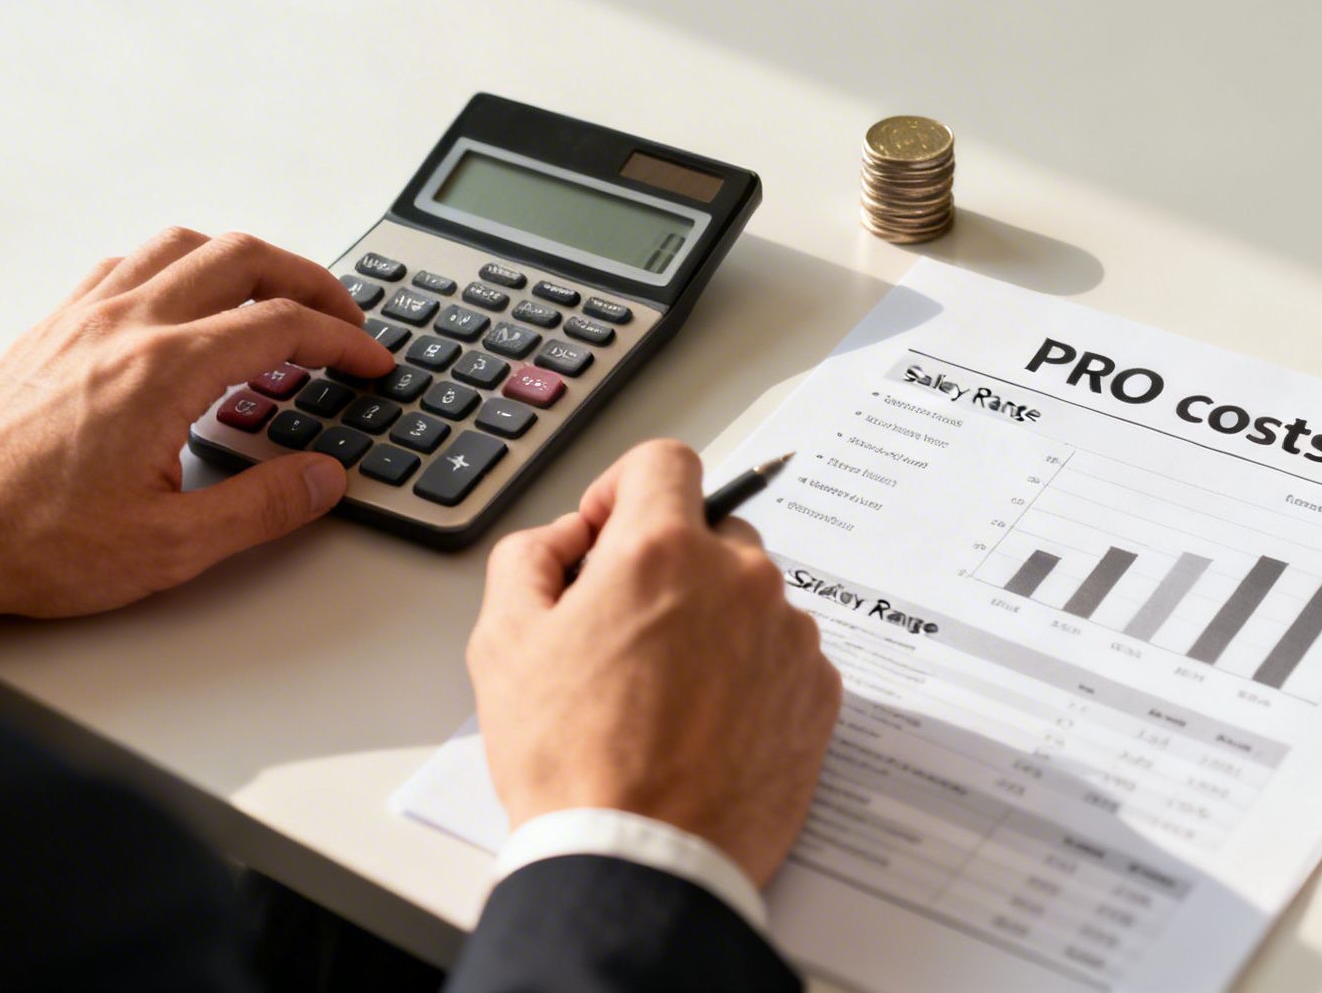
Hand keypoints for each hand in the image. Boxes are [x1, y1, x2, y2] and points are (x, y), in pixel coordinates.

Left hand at [0, 228, 393, 635]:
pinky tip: (187, 308)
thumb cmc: (33, 542)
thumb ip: (263, 506)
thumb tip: (324, 477)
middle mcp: (125, 324)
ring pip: (183, 246)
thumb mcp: (172, 547)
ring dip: (245, 262)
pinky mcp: (51, 327)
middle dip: (310, 281)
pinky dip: (179, 269)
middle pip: (243, 258)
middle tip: (343, 319)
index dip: (344, 339)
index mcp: (164, 370)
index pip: (282, 326)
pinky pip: (128, 265)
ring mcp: (82, 317)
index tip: (371, 360)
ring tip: (276, 301)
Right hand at [467, 440, 842, 888]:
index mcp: (662, 550)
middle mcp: (741, 579)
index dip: (626, 490)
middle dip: (668, 565)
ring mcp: (789, 637)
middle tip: (623, 633)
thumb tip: (567, 538)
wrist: (641, 861)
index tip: (608, 535)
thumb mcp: (502, 641)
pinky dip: (748, 674)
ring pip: (748, 597)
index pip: (665, 460)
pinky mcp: (818, 695)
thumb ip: (530, 557)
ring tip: (662, 694)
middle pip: (710, 532)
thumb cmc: (571, 762)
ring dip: (711, 622)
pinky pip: (781, 655)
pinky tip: (703, 725)